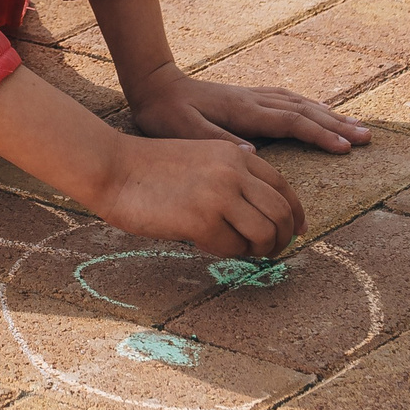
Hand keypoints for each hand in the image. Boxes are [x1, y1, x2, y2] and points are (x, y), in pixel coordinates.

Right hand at [89, 133, 305, 256]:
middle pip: (282, 212)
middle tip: (273, 252)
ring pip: (265, 233)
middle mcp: (234, 172)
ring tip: (246, 254)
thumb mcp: (199, 157)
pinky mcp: (202, 220)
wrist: (113, 168)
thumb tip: (255, 206)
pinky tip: (211, 246)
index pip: (283, 186)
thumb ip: (229, 174)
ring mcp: (220, 195)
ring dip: (261, 250)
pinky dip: (228, 254)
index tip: (297, 231)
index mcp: (235, 155)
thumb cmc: (148, 168)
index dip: (295, 213)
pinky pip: (233, 247)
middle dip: (283, 238)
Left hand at [125, 62, 370, 153]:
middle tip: (367, 138)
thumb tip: (252, 152)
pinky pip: (289, 101)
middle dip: (337, 124)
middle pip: (305, 111)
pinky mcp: (248, 97)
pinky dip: (311, 107)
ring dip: (330, 115)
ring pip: (300, 104)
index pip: (291, 123)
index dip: (320, 134)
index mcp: (244, 111)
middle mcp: (254, 100)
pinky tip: (320, 112)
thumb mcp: (184, 131)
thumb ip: (217, 141)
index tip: (345, 147)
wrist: (154, 85)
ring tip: (356, 126)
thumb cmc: (166, 114)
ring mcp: (253, 96)